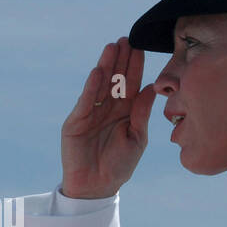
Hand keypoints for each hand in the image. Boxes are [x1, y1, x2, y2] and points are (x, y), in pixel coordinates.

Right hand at [59, 37, 156, 198]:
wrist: (97, 187)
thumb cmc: (120, 165)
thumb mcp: (137, 138)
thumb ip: (142, 113)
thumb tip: (151, 88)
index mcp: (125, 111)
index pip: (131, 84)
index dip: (135, 66)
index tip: (140, 47)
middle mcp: (107, 108)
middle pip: (115, 79)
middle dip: (120, 60)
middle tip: (126, 39)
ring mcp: (90, 113)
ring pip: (100, 85)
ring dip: (106, 66)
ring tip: (112, 47)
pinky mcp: (75, 122)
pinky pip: (85, 102)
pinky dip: (91, 87)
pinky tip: (98, 72)